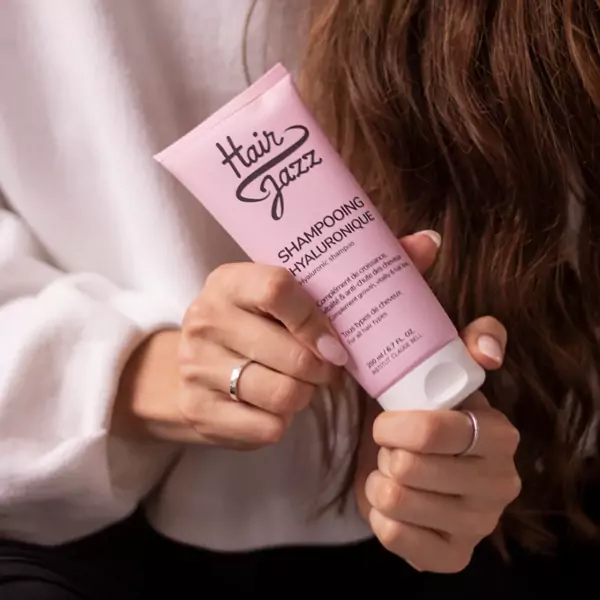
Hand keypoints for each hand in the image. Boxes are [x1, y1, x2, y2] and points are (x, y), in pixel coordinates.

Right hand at [113, 230, 440, 449]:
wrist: (194, 363)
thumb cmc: (261, 324)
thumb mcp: (293, 293)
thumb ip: (361, 269)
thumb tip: (429, 241)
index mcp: (231, 281)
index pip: (277, 288)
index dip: (317, 319)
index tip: (338, 343)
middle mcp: (206, 319)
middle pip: (289, 355)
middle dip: (320, 370)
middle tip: (324, 367)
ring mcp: (196, 367)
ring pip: (281, 395)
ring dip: (303, 396)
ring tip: (298, 384)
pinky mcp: (197, 410)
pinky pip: (264, 428)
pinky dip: (280, 423)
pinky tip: (273, 406)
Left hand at [364, 318, 520, 572]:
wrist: (413, 461)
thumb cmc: (424, 413)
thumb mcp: (445, 371)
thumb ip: (474, 341)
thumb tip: (488, 351)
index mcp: (499, 435)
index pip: (433, 431)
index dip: (395, 425)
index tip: (385, 420)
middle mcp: (500, 484)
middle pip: (409, 467)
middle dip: (386, 452)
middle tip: (391, 447)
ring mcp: (479, 525)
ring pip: (396, 500)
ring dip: (379, 480)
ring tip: (391, 471)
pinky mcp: (453, 557)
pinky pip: (393, 535)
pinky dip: (378, 514)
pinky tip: (392, 502)